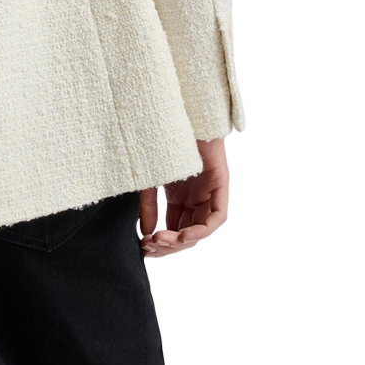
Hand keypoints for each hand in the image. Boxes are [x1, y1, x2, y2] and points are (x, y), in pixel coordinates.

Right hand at [139, 138, 228, 257]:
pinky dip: (202, 230)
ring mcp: (210, 193)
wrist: (178, 118)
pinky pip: (218, 217)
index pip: (175, 230)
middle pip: (188, 234)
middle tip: (150, 247)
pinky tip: (184, 235)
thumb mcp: (150, 181)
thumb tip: (147, 234)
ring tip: (161, 241)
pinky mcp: (221, 185)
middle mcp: (197, 198)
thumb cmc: (161, 144)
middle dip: (169, 246)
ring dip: (182, 241)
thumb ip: (149, 207)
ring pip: (203, 230)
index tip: (144, 246)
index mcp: (181, 197)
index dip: (162, 243)